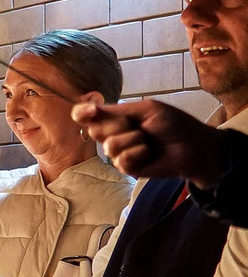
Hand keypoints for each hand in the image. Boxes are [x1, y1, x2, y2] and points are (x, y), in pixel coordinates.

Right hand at [76, 94, 230, 182]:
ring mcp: (118, 152)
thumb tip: (88, 109)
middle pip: (94, 130)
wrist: (194, 147)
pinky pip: (121, 159)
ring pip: (109, 145)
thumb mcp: (147, 109)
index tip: (91, 111)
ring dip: (133, 140)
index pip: (86, 115)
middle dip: (118, 125)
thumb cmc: (174, 125)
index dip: (82, 113)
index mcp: (115, 118)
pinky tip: (149, 154)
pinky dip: (138, 153)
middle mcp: (113, 134)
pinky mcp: (126, 167)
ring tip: (149, 142)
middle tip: (139, 126)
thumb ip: (117, 110)